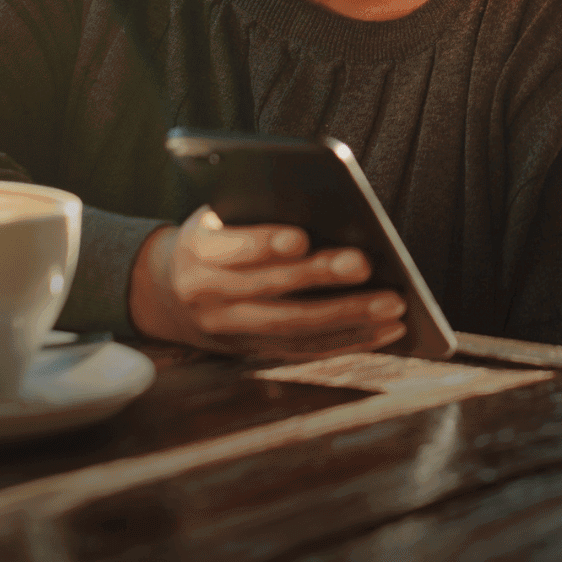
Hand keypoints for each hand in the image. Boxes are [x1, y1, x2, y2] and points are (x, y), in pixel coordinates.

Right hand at [129, 208, 405, 358]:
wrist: (167, 291)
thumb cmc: (214, 236)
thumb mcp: (218, 215)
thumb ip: (256, 212)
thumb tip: (329, 209)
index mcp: (196, 250)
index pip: (231, 248)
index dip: (265, 244)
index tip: (301, 237)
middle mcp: (208, 296)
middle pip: (271, 291)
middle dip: (321, 279)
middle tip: (366, 264)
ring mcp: (230, 331)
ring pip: (293, 328)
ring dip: (348, 318)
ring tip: (394, 305)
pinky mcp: (253, 352)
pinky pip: (305, 350)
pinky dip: (349, 341)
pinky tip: (386, 330)